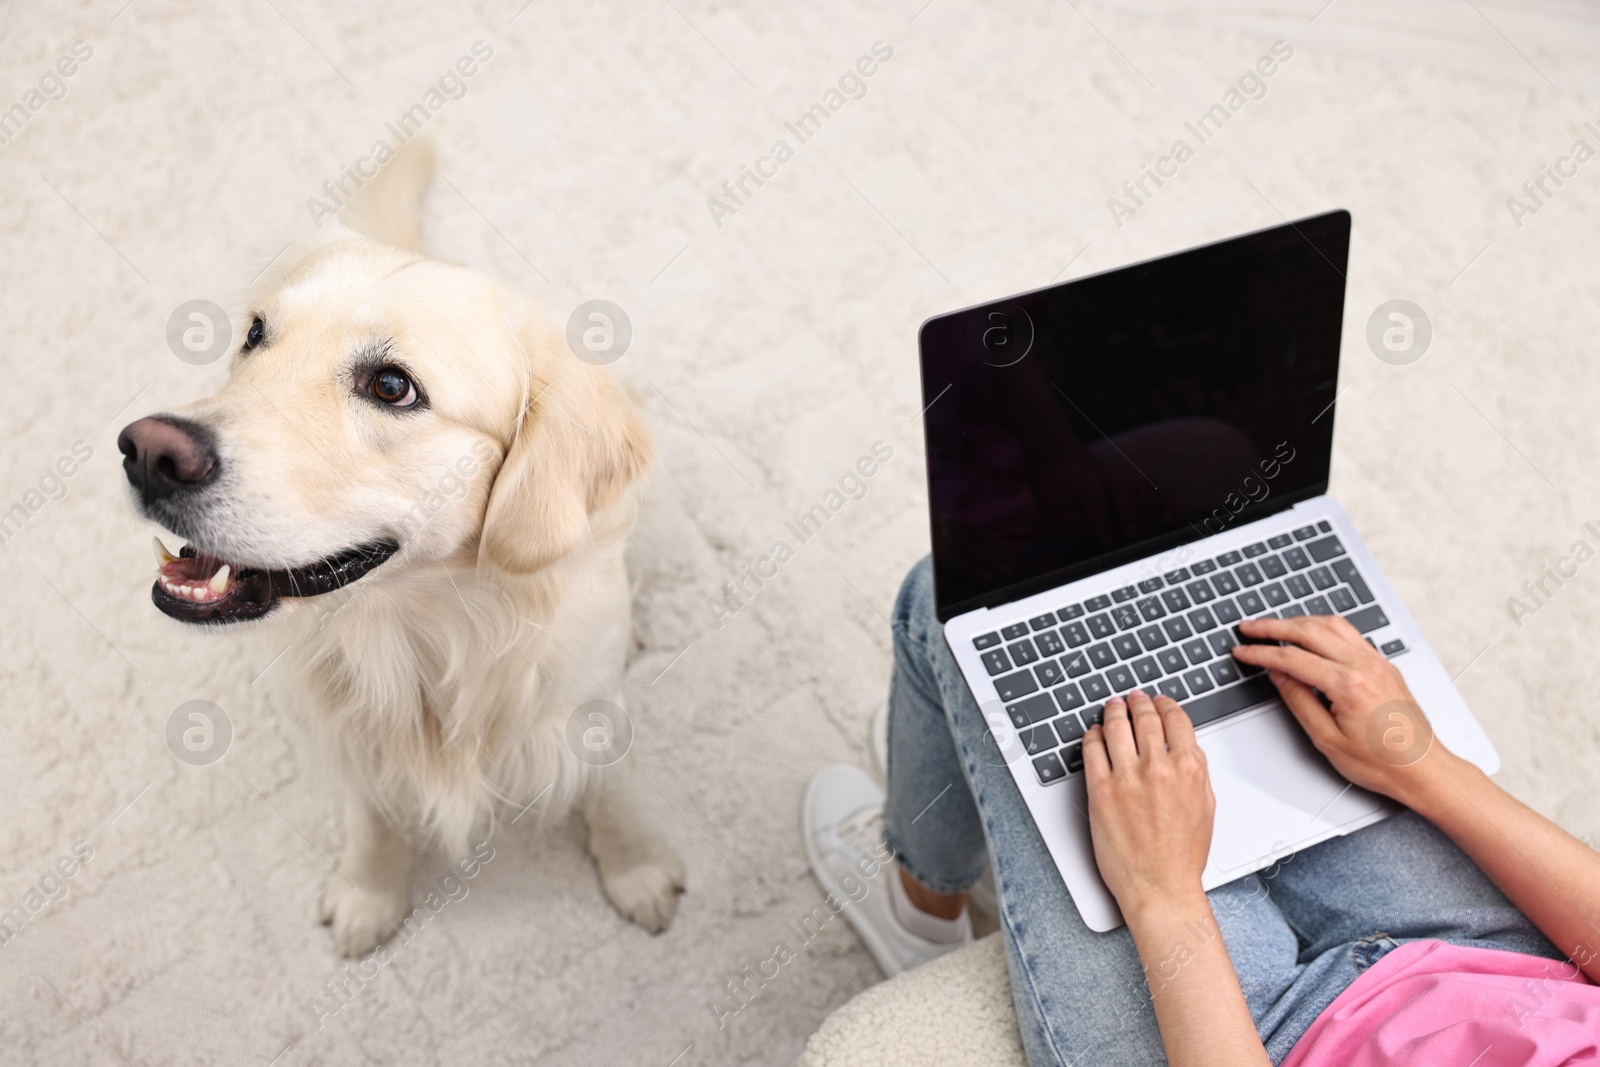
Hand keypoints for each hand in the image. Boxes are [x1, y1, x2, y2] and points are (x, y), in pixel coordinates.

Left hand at [1083, 691, 1214, 917]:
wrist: (1159, 887)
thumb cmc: (1182, 855)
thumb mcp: (1205, 806)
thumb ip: (1198, 771)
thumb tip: (1186, 745)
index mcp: (1189, 769)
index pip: (1176, 719)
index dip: (1165, 705)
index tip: (1159, 701)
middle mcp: (1158, 768)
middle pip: (1145, 717)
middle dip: (1139, 703)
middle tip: (1133, 698)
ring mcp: (1126, 778)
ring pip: (1116, 726)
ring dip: (1114, 711)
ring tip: (1112, 708)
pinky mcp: (1100, 790)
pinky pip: (1092, 749)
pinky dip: (1093, 735)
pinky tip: (1094, 733)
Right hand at [1231, 616, 1462, 808]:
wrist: (1422, 770)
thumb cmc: (1382, 763)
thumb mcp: (1327, 740)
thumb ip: (1299, 701)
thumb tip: (1279, 675)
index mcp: (1349, 685)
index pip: (1293, 658)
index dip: (1261, 653)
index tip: (1243, 651)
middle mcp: (1365, 666)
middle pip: (1310, 631)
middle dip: (1274, 626)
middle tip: (1249, 628)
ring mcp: (1378, 662)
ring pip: (1332, 625)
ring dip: (1300, 621)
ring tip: (1276, 626)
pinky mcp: (1384, 666)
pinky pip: (1350, 634)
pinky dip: (1324, 627)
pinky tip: (1312, 634)